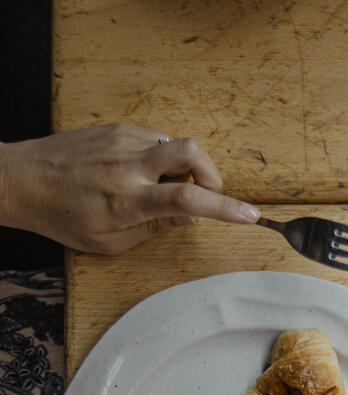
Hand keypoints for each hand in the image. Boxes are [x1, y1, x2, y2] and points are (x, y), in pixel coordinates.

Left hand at [0, 123, 259, 253]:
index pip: (188, 200)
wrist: (23, 180)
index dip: (225, 208)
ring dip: (181, 170)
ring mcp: (124, 141)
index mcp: (129, 201)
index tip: (250, 216)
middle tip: (203, 195)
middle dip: (211, 174)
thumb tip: (190, 215)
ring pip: (175, 147)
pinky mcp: (117, 128)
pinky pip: (155, 141)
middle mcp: (129, 166)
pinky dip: (160, 160)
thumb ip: (155, 227)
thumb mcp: (111, 241)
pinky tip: (140, 175)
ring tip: (159, 190)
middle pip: (191, 152)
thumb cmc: (64, 217)